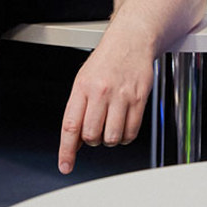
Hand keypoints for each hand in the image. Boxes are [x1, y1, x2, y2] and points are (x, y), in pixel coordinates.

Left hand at [57, 30, 154, 173]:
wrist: (131, 40)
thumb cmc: (106, 61)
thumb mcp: (83, 80)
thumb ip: (78, 109)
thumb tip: (75, 141)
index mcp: (82, 87)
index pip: (71, 126)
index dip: (67, 150)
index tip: (66, 165)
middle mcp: (101, 92)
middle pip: (91, 135)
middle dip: (92, 140)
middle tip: (95, 130)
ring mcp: (122, 96)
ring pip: (112, 137)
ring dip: (110, 139)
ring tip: (111, 126)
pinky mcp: (140, 98)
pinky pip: (132, 131)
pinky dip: (126, 136)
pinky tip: (123, 126)